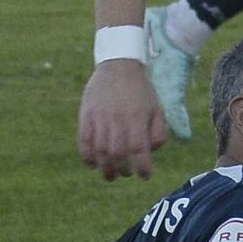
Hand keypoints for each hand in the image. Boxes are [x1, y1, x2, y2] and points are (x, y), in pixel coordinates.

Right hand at [78, 59, 166, 180]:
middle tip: (125, 174)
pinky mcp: (86, 115)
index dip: (142, 167)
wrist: (118, 65)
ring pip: (100, 150)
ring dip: (105, 167)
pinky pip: (84, 140)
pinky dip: (87, 156)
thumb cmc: (140, 91)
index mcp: (137, 118)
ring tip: (110, 175)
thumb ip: (158, 132)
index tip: (145, 176)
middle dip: (122, 170)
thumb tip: (151, 153)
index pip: (139, 149)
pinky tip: (93, 165)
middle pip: (117, 153)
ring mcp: (100, 117)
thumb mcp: (156, 108)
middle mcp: (118, 119)